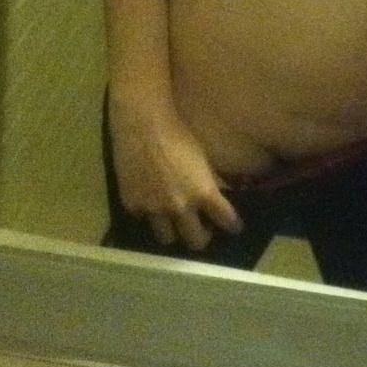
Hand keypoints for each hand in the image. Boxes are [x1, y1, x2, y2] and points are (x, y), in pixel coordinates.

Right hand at [107, 97, 242, 250]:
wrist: (143, 125)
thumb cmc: (179, 134)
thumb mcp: (202, 159)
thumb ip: (210, 182)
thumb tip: (220, 194)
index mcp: (203, 193)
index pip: (226, 220)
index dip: (232, 225)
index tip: (234, 227)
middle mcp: (180, 207)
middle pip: (195, 242)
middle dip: (203, 238)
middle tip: (203, 231)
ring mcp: (154, 209)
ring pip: (167, 239)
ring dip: (174, 232)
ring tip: (174, 222)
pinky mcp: (132, 205)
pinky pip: (143, 220)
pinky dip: (149, 215)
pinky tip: (151, 204)